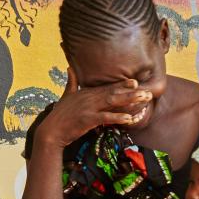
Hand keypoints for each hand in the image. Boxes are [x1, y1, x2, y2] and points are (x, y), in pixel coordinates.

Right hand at [34, 67, 151, 150]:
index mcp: (86, 92)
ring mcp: (89, 108)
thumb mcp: (65, 95)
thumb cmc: (59, 115)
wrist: (51, 131)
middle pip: (114, 92)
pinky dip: (117, 117)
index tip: (135, 82)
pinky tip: (128, 118)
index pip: (107, 87)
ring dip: (130, 100)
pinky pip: (105, 117)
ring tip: (144, 100)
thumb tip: (69, 67)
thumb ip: (71, 81)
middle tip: (147, 91)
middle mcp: (89, 98)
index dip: (122, 84)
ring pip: (113, 102)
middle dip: (131, 92)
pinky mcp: (87, 119)